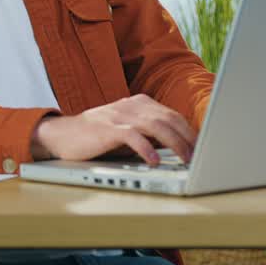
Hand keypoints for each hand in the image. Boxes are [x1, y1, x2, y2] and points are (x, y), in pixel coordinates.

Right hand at [30, 94, 195, 164]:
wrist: (62, 135)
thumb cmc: (97, 137)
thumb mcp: (127, 131)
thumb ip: (149, 133)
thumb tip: (178, 147)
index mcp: (140, 103)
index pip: (172, 115)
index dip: (190, 131)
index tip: (203, 146)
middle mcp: (132, 106)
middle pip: (169, 118)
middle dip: (188, 138)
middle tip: (201, 156)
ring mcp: (119, 115)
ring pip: (156, 126)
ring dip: (174, 144)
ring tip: (185, 160)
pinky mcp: (106, 129)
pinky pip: (132, 137)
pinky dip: (146, 148)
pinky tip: (154, 161)